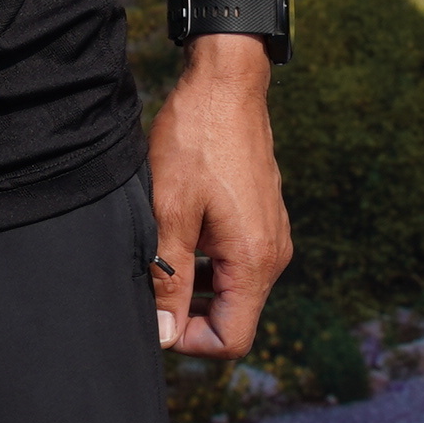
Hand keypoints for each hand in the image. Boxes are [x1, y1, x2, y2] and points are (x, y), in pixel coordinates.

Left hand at [145, 36, 286, 356]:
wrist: (226, 83)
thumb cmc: (197, 140)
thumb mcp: (170, 210)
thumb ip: (168, 276)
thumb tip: (163, 333)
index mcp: (254, 260)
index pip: (231, 339)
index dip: (188, 340)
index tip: (156, 313)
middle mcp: (273, 254)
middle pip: (233, 316)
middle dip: (189, 312)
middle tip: (150, 282)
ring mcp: (272, 234)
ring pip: (233, 288)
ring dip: (197, 284)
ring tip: (162, 251)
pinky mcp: (264, 217)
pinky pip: (238, 260)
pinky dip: (208, 261)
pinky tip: (181, 229)